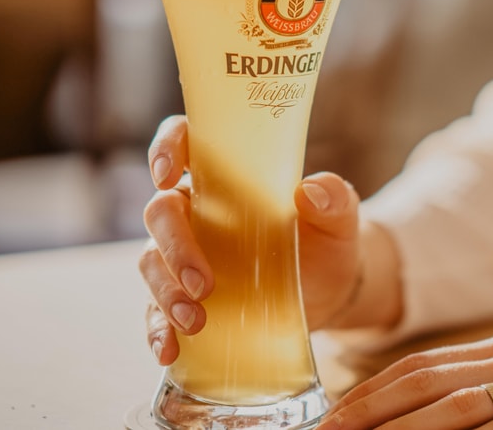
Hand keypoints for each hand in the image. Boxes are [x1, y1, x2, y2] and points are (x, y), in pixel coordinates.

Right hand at [137, 115, 400, 365]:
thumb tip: (312, 191)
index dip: (167, 148)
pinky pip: (156, 311)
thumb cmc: (328, 237)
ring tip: (196, 320)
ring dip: (166, 292)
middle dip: (176, 247)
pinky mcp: (185, 297)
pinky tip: (169, 348)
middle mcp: (196, 211)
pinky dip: (158, 329)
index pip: (184, 143)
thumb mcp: (340, 216)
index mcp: (226, 177)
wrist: (333, 286)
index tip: (167, 173)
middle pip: (161, 214)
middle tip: (204, 283)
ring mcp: (185, 255)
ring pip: (152, 262)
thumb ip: (333, 197)